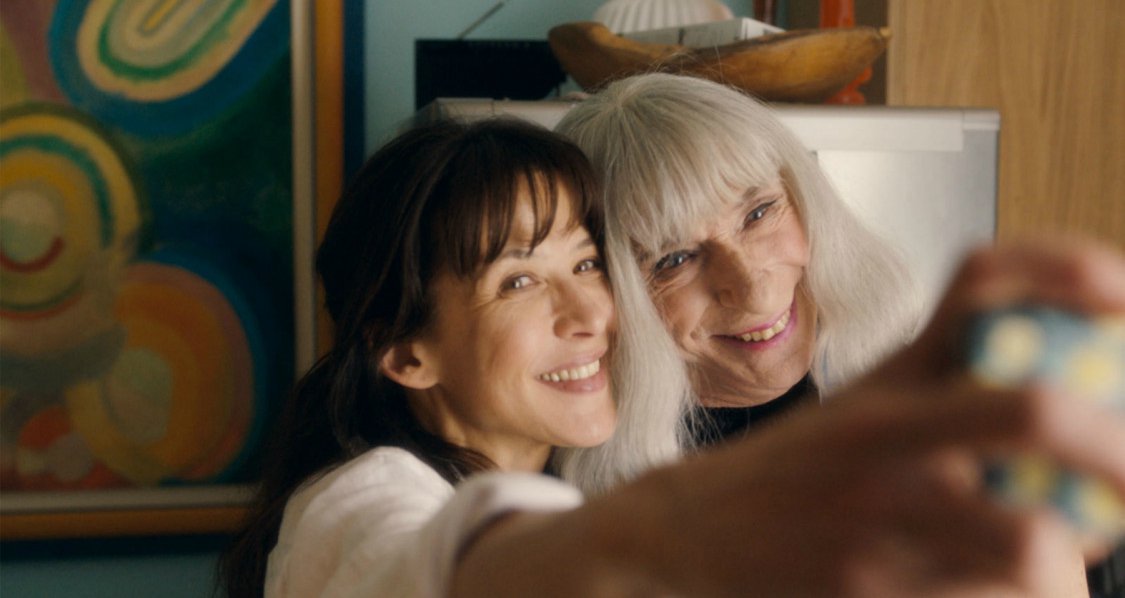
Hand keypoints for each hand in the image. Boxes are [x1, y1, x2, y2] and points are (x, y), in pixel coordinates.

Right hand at [624, 238, 1124, 595]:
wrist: (685, 531)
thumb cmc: (794, 472)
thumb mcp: (863, 407)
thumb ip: (952, 392)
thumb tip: (1083, 403)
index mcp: (888, 375)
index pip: (978, 281)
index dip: (1066, 268)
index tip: (1123, 295)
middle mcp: (882, 430)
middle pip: (1028, 408)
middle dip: (1116, 449)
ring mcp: (873, 512)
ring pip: (1032, 541)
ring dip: (1070, 562)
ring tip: (1063, 563)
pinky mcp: (865, 588)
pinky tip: (994, 592)